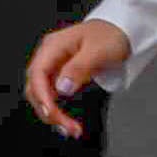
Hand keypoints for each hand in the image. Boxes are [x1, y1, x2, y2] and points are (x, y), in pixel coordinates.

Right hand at [23, 18, 129, 136]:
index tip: (52, 113)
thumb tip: (62, 88)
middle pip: (36, 87)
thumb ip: (78, 68)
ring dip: (52, 113)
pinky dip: (57, 109)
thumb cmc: (110, 34)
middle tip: (67, 127)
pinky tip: (66, 119)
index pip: (37, 73)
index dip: (42, 96)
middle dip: (48, 110)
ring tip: (69, 128)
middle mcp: (49, 55)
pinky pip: (52, 94)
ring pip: (42, 93)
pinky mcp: (62, 74)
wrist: (121, 28)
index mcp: (53, 46)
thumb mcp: (98, 50)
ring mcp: (54, 65)